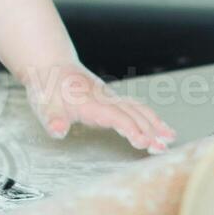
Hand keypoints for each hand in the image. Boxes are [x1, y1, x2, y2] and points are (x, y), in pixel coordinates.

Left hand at [23, 63, 176, 152]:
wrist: (51, 66)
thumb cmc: (48, 88)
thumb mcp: (43, 105)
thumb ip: (52, 119)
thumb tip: (58, 130)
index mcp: (90, 102)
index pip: (116, 116)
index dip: (130, 128)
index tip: (143, 141)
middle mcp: (105, 99)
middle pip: (133, 113)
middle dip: (149, 130)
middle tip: (163, 148)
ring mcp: (110, 98)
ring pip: (138, 109)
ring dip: (154, 124)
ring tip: (170, 138)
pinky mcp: (112, 99)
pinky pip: (136, 107)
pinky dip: (151, 118)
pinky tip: (161, 128)